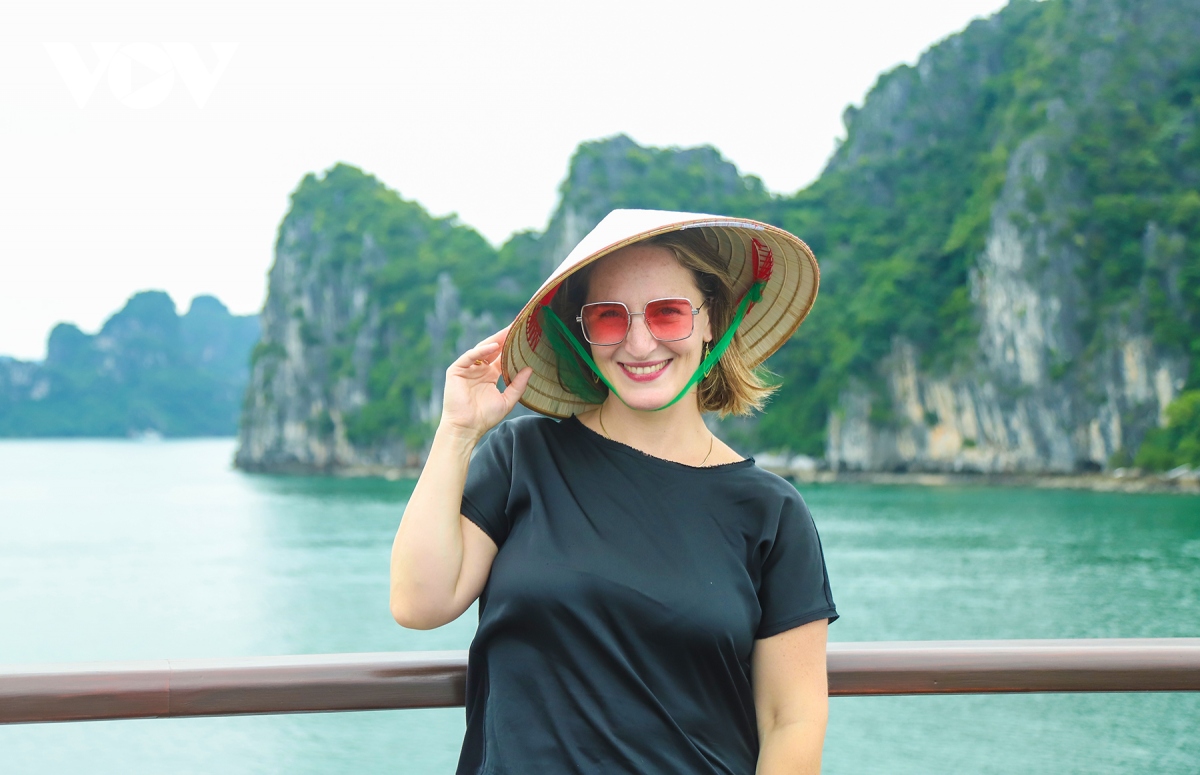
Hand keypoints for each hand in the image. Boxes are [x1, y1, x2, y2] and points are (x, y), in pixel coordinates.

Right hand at [440, 326, 532, 441]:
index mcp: (490, 375)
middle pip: (493, 349)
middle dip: (504, 338)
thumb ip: (518, 385)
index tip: (525, 337)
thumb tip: (530, 369)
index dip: (511, 347)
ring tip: (508, 331)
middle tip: (517, 326)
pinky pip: (470, 356)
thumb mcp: (507, 400)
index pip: (502, 356)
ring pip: (482, 349)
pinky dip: (481, 351)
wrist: (467, 428)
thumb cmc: (485, 417)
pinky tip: (493, 346)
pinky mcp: (456, 370)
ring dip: (495, 340)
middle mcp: (479, 370)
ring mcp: (467, 369)